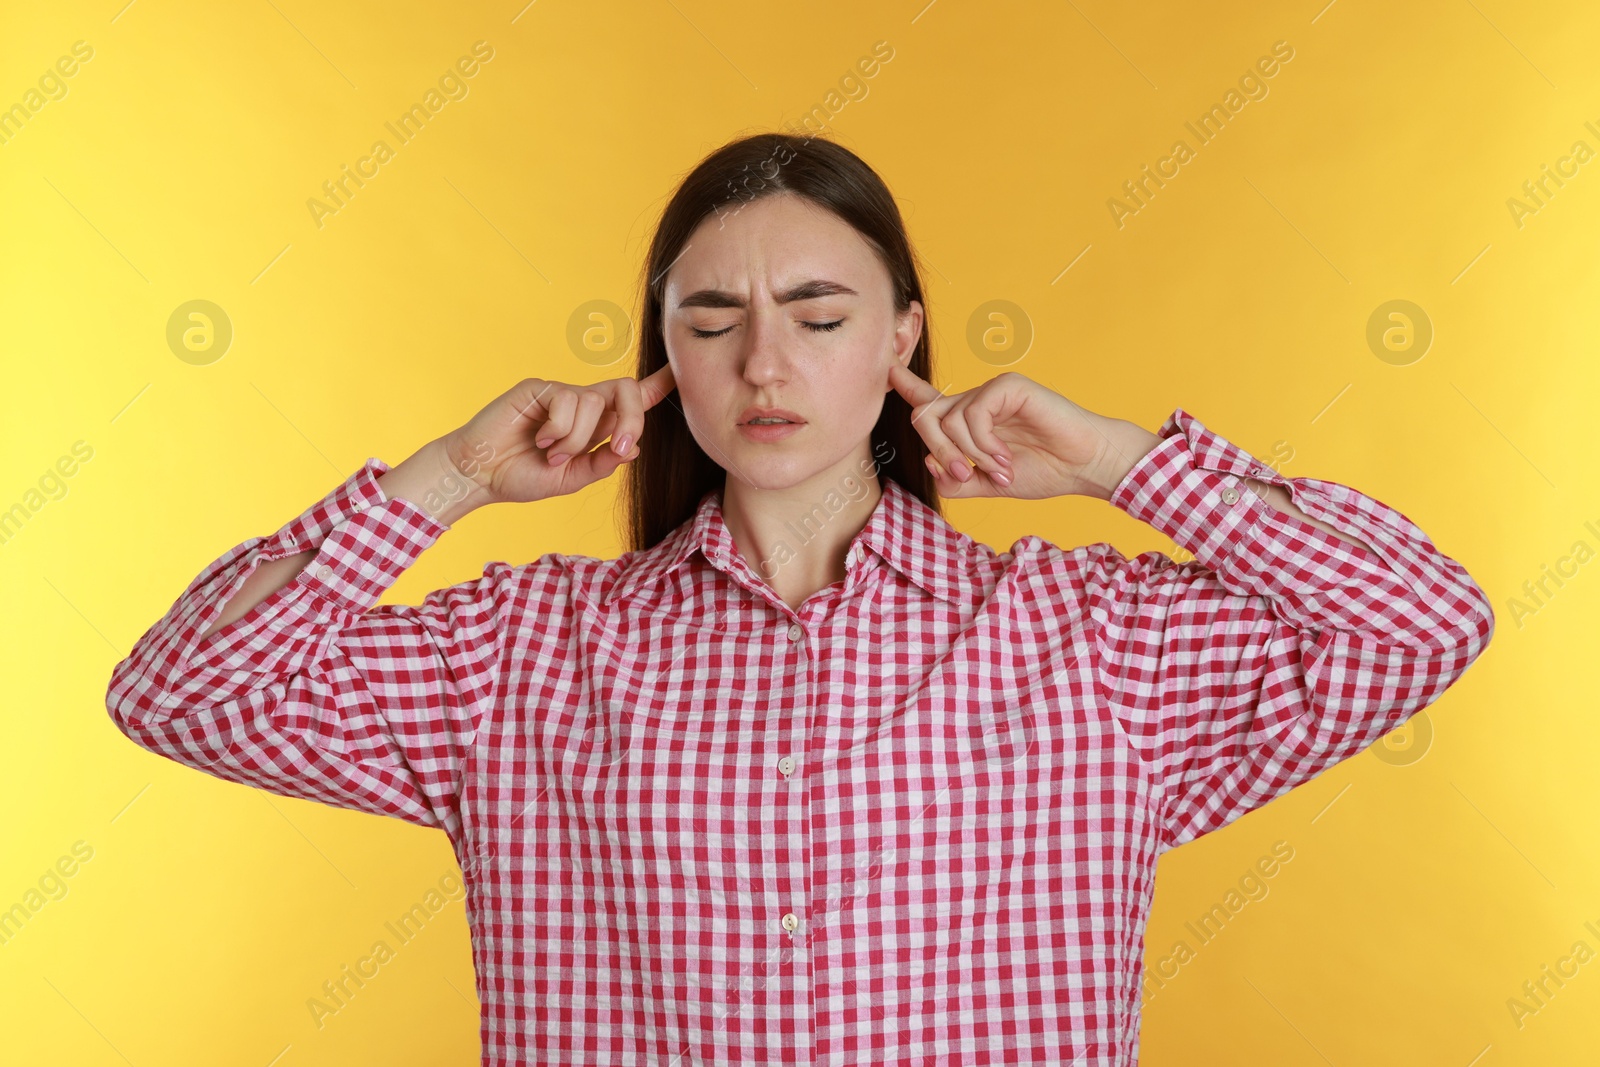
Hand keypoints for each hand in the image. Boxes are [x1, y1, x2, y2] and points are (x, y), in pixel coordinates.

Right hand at [441, 365, 677, 506]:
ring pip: (593, 403)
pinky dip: (560, 429)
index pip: (629, 400)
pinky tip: (540, 439)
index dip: (655, 386)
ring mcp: (560, 393)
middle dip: (632, 418)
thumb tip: (633, 447)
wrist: (481, 475)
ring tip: (552, 454)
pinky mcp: (539, 388)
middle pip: (624, 390)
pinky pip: (568, 401)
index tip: (678, 374)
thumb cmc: (522, 475)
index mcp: (594, 426)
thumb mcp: (572, 478)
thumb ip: (602, 463)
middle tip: (619, 446)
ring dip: (577, 439)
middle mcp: (581, 404)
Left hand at [886, 365, 1157, 499]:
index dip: (906, 385)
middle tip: (968, 474)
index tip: (886, 368)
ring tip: (1001, 468)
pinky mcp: (1008, 386)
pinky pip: (973, 415)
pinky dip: (983, 443)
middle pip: (927, 415)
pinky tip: (1004, 456)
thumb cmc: (1046, 472)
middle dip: (940, 451)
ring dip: (970, 453)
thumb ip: (957, 478)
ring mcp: (992, 391)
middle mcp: (977, 401)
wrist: (1085, 467)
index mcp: (970, 421)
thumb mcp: (989, 484)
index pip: (930, 400)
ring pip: (948, 420)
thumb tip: (930, 461)